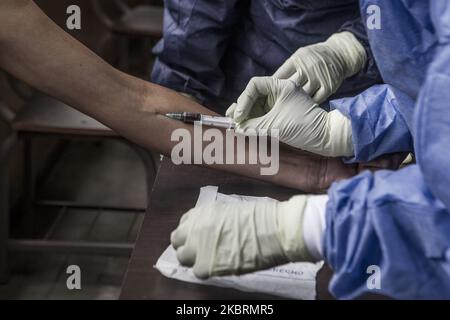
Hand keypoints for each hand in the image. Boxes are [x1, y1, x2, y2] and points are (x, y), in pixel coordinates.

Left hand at [170, 196, 311, 278]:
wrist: (274, 230)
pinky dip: (207, 270)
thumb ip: (216, 221)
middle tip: (201, 251)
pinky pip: (198, 271)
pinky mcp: (206, 264)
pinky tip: (219, 267)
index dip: (191, 232)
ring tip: (210, 260)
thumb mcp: (231, 211)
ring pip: (182, 257)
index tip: (199, 237)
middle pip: (177, 240)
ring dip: (194, 259)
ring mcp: (199, 245)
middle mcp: (196, 226)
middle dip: (187, 245)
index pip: (185, 223)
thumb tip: (214, 232)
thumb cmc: (262, 218)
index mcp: (204, 211)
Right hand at [226, 76, 353, 156]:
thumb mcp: (275, 125)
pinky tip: (245, 127)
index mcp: (281, 86)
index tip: (239, 115)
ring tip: (234, 124)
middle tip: (229, 118)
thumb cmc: (304, 126)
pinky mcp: (283, 113)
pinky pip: (264, 114)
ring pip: (258, 105)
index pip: (255, 85)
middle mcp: (280, 91)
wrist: (326, 137)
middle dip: (242, 107)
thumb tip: (238, 128)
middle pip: (254, 95)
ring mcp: (282, 103)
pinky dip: (254, 120)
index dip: (244, 99)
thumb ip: (253, 126)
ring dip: (246, 115)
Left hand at [273, 32, 365, 102]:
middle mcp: (307, 68)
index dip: (270, 89)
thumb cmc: (313, 58)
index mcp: (297, 60)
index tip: (265, 99)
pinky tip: (302, 110)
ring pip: (301, 97)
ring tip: (284, 113)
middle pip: (289, 88)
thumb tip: (268, 86)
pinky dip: (307, 107)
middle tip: (271, 110)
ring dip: (292, 105)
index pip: (279, 77)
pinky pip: (314, 101)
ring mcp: (318, 78)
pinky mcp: (328, 87)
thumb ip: (286, 70)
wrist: (340, 54)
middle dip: (278, 99)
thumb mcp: (299, 57)